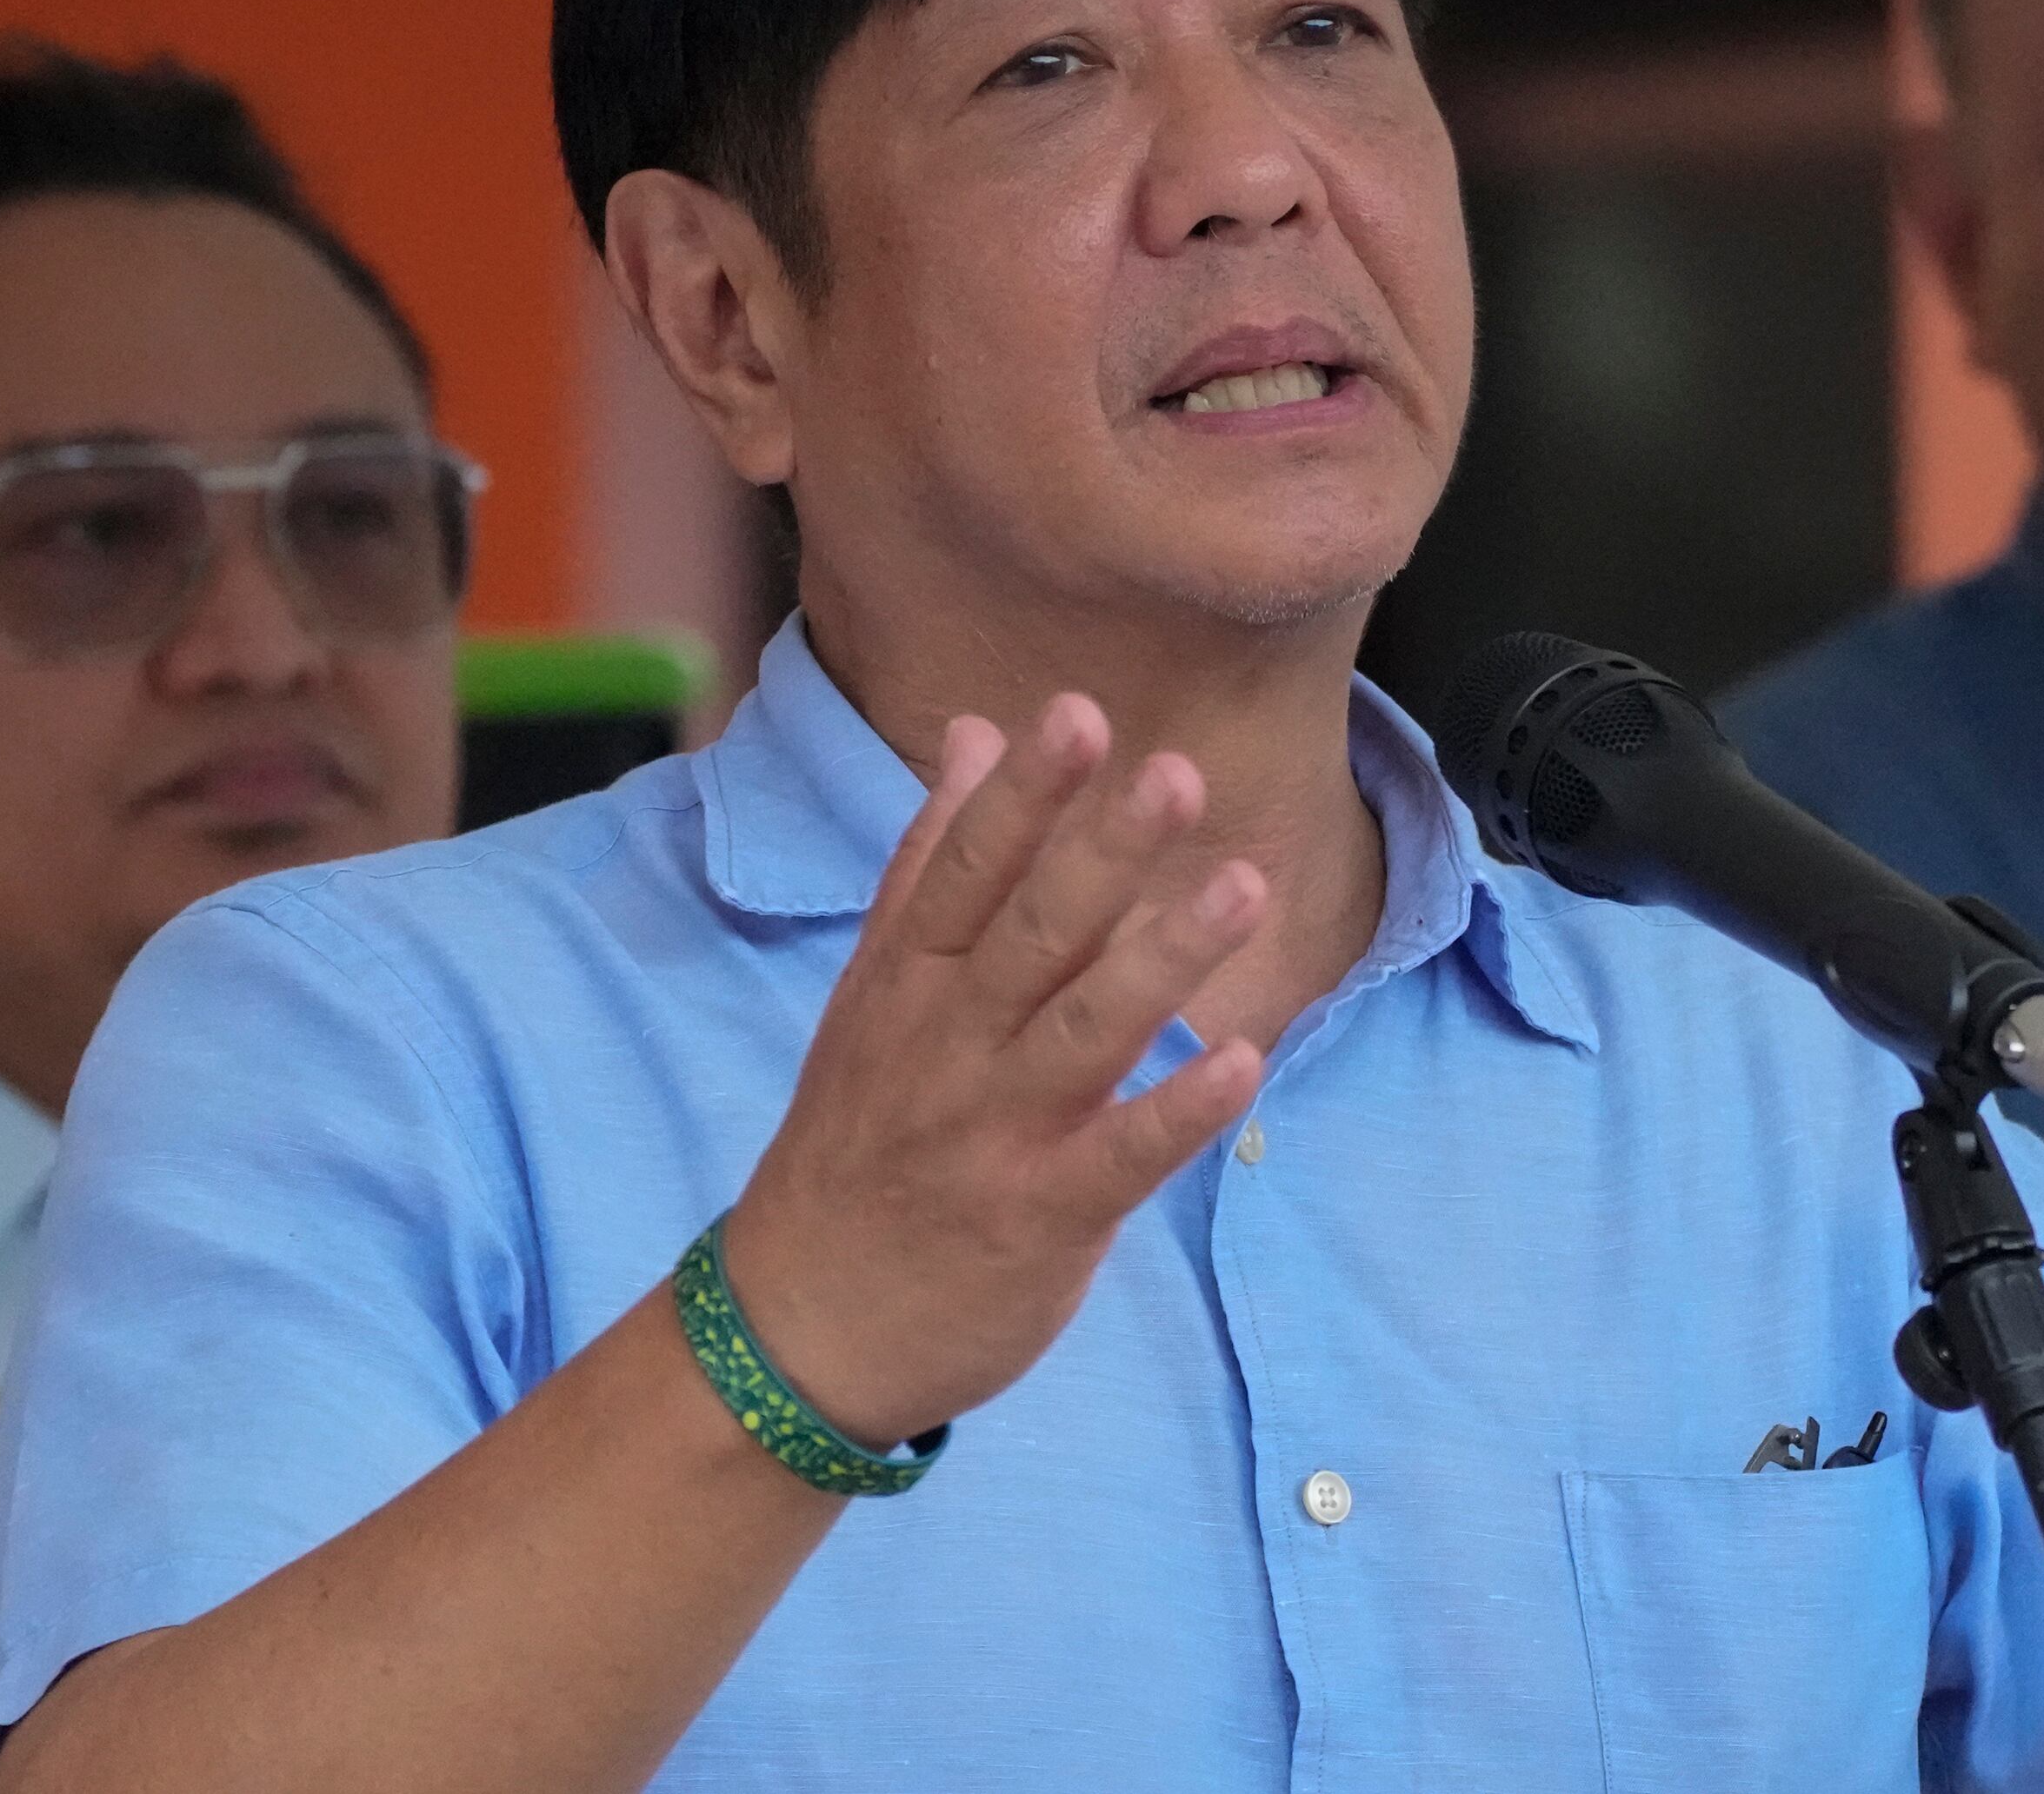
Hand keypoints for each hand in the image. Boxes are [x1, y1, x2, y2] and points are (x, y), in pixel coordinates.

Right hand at [721, 696, 1268, 1451]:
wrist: (800, 1329)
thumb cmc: (857, 1143)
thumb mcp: (871, 995)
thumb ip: (930, 863)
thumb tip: (973, 734)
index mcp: (907, 985)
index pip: (964, 872)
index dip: (1023, 796)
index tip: (1078, 713)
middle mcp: (947, 1047)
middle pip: (1032, 936)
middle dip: (1104, 855)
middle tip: (1178, 775)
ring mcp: (994, 1134)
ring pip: (1085, 1031)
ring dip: (1164, 960)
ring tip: (1242, 888)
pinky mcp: (1040, 1218)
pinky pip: (1119, 1160)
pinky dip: (1178, 1112)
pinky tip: (1243, 1060)